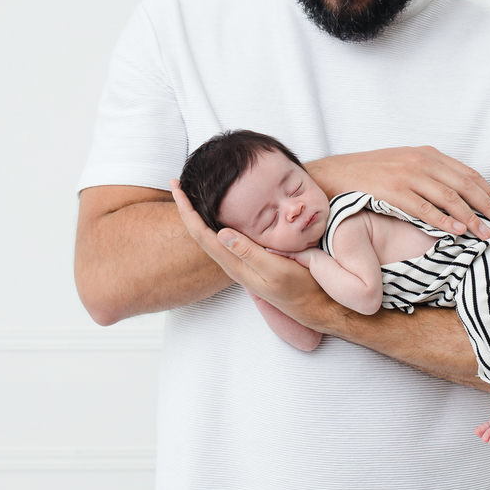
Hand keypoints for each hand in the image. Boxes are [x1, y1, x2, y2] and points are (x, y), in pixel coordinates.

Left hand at [169, 180, 331, 325]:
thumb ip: (250, 253)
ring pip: (209, 235)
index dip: (187, 210)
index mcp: (235, 264)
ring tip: (189, 195)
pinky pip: (223, 239)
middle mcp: (232, 263)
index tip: (177, 187)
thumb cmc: (300, 287)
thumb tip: (221, 233)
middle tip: (175, 184)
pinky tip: (216, 215)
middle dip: (186, 208)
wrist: (315, 306)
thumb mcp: (276, 270)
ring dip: (196, 215)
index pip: (201, 234)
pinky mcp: (250, 261)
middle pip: (199, 233)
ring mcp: (241, 262)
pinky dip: (213, 221)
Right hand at [306, 146, 489, 240]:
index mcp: (425, 154)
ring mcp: (406, 176)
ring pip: (448, 198)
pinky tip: (457, 232)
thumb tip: (455, 193)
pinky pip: (424, 209)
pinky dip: (444, 221)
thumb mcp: (402, 165)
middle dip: (487, 204)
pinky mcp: (393, 192)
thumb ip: (427, 173)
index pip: (466, 173)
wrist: (334, 175)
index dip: (488, 190)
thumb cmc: (369, 174)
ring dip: (471, 217)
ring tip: (485, 233)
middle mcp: (419, 161)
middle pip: (463, 185)